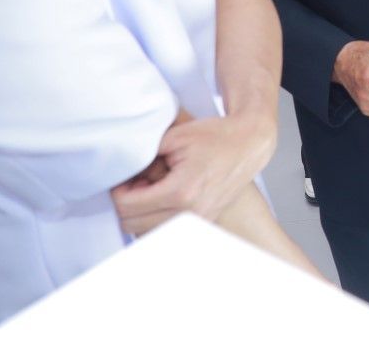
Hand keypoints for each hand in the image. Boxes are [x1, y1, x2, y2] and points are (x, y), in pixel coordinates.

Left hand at [110, 108, 274, 237]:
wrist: (249, 144)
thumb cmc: (218, 137)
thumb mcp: (174, 137)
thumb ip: (143, 154)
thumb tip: (122, 169)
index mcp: (181, 192)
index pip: (128, 206)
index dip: (118, 190)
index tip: (124, 178)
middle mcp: (190, 213)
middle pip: (132, 224)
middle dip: (128, 202)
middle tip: (137, 181)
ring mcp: (198, 221)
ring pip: (146, 232)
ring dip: (141, 212)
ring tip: (152, 188)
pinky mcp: (203, 222)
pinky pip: (166, 230)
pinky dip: (157, 217)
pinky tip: (165, 196)